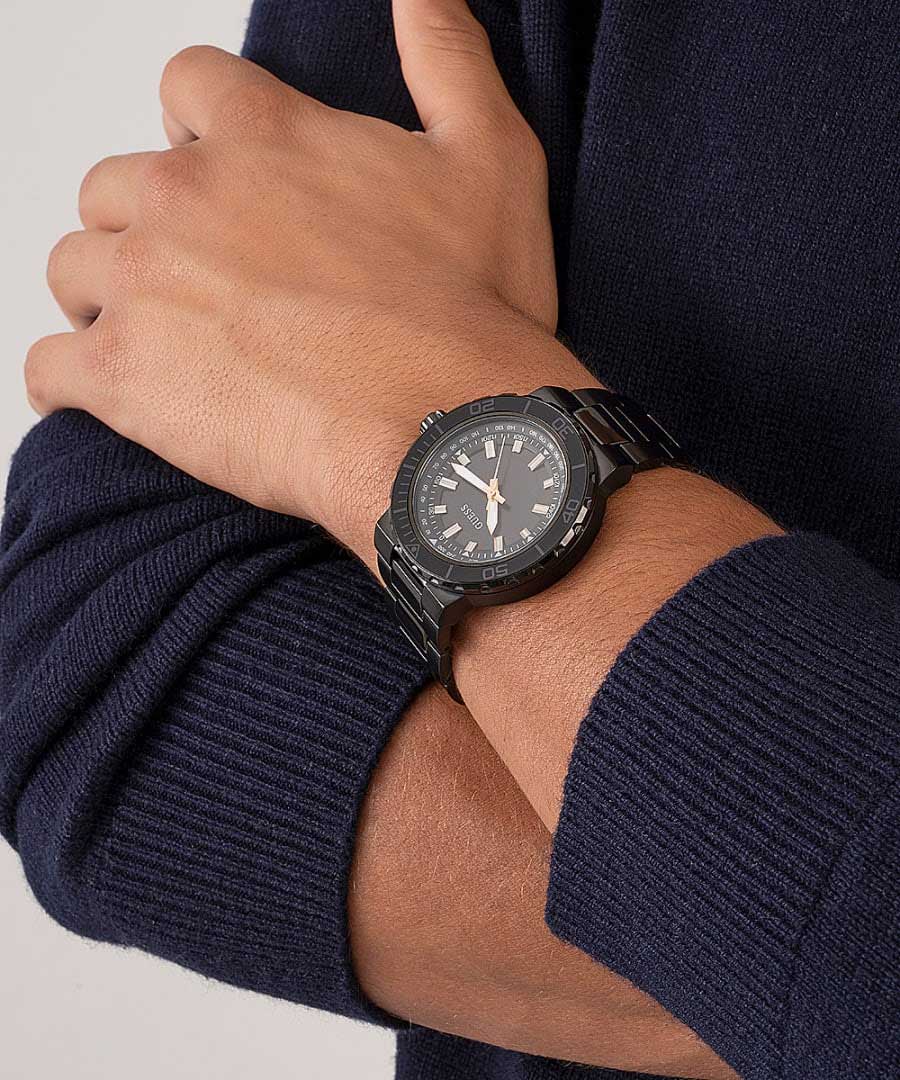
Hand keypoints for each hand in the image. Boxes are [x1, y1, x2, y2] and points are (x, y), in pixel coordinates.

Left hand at [28, 0, 587, 566]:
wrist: (442, 423)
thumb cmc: (470, 306)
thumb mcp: (490, 157)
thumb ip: (448, 59)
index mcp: (263, 135)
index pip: (186, 88)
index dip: (197, 130)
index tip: (218, 176)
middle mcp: (185, 197)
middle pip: (114, 186)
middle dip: (144, 225)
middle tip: (195, 279)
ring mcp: (144, 286)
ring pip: (74, 268)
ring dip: (105, 298)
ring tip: (158, 341)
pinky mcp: (124, 377)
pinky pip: (49, 369)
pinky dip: (66, 382)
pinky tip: (101, 396)